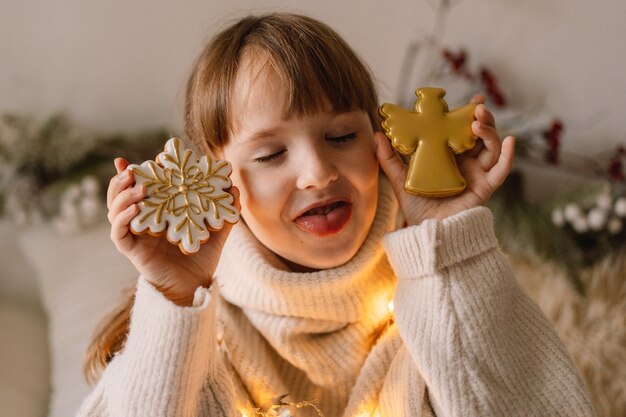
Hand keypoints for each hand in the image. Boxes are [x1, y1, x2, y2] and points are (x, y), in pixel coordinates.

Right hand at [107, 157, 239, 305]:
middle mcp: (141, 220)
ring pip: (115, 210)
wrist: (194, 285)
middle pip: (120, 195)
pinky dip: (121, 218)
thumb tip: (234, 188)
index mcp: (157, 211)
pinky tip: (133, 209)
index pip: (142, 186)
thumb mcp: (216, 231)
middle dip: (122, 179)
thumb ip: (224, 210)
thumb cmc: (201, 257)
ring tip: (138, 187)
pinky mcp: (131, 249)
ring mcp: (134, 234)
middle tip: (131, 168)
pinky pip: (118, 232)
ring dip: (121, 195)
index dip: (138, 172)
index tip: (147, 158)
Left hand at [375, 95, 514, 224]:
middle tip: (476, 107)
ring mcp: (478, 174)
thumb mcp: (400, 180)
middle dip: (482, 118)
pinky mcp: (485, 188)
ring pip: (491, 147)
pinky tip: (510, 141)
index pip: (462, 130)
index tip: (473, 99)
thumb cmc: (417, 208)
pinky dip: (508, 156)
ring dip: (490, 132)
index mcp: (449, 156)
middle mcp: (466, 162)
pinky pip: (501, 170)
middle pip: (480, 135)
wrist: (428, 232)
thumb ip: (389, 159)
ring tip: (478, 123)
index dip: (469, 114)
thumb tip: (377, 135)